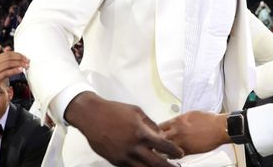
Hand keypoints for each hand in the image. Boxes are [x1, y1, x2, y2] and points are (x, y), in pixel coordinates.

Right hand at [0, 43, 28, 121]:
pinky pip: (6, 73)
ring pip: (8, 64)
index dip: (17, 54)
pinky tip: (20, 70)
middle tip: (27, 61)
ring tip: (26, 65)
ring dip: (19, 64)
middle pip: (8, 57)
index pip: (7, 53)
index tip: (25, 57)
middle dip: (20, 58)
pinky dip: (14, 71)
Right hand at [65, 92, 182, 165]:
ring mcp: (124, 157)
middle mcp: (134, 148)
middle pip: (156, 163)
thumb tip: (160, 135)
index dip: (175, 152)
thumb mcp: (137, 112)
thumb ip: (150, 125)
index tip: (180, 154)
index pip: (164, 146)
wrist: (92, 116)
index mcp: (141, 133)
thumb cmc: (114, 111)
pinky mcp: (115, 161)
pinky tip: (145, 166)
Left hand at [160, 111, 229, 155]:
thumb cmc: (209, 120)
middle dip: (157, 140)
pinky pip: (174, 155)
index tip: (156, 133)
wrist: (220, 128)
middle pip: (158, 137)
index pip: (159, 126)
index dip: (156, 130)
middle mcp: (177, 131)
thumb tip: (174, 122)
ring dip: (163, 149)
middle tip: (157, 142)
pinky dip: (172, 155)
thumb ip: (180, 120)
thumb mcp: (191, 115)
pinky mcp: (187, 151)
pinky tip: (175, 153)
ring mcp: (181, 141)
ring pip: (164, 148)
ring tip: (165, 149)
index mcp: (178, 121)